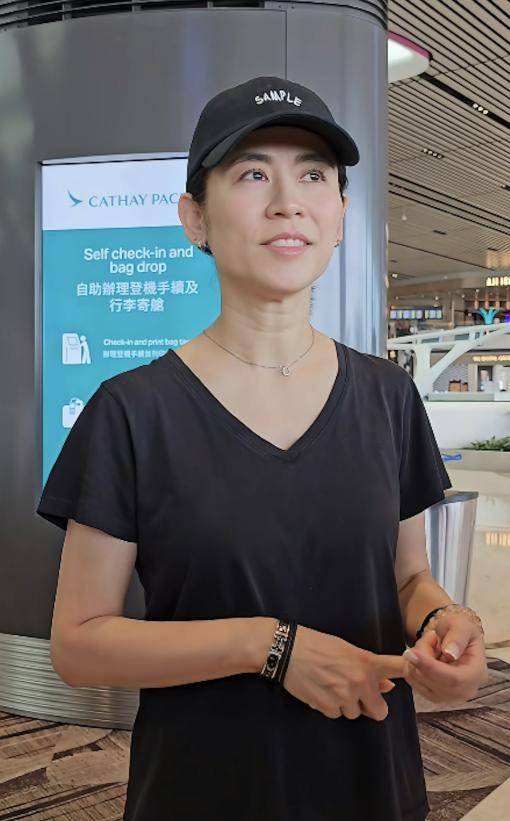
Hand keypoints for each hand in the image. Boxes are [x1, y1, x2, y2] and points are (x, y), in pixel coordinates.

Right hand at [283, 624, 406, 720]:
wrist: (288, 650)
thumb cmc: (317, 644)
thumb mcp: (345, 649)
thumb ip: (368, 668)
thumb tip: (387, 686)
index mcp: (366, 662)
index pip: (397, 667)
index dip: (412, 671)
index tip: (424, 671)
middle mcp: (360, 681)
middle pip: (379, 711)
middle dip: (370, 706)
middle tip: (357, 694)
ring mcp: (344, 696)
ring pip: (354, 713)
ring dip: (346, 705)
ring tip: (330, 686)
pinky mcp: (328, 706)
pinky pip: (335, 714)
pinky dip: (330, 707)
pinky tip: (320, 690)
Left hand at [403, 617, 488, 703]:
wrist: (454, 639)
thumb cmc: (460, 632)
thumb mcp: (462, 625)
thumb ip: (457, 636)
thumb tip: (450, 654)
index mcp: (477, 673)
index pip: (454, 679)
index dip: (431, 667)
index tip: (413, 653)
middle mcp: (465, 690)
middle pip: (435, 682)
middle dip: (422, 659)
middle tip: (428, 638)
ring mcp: (449, 696)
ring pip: (421, 683)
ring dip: (416, 660)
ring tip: (429, 644)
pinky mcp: (434, 696)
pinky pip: (414, 683)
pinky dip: (410, 666)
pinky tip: (422, 655)